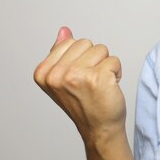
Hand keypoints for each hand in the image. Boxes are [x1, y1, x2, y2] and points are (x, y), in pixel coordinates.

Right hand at [34, 27, 126, 144]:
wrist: (99, 128)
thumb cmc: (84, 103)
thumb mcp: (64, 77)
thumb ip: (62, 52)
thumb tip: (64, 31)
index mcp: (43, 72)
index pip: (70, 41)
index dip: (80, 57)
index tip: (77, 78)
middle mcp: (56, 74)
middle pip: (86, 43)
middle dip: (94, 59)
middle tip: (90, 82)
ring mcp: (75, 76)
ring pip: (101, 49)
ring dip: (105, 65)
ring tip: (99, 84)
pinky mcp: (97, 78)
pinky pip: (114, 60)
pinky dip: (116, 72)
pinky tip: (108, 88)